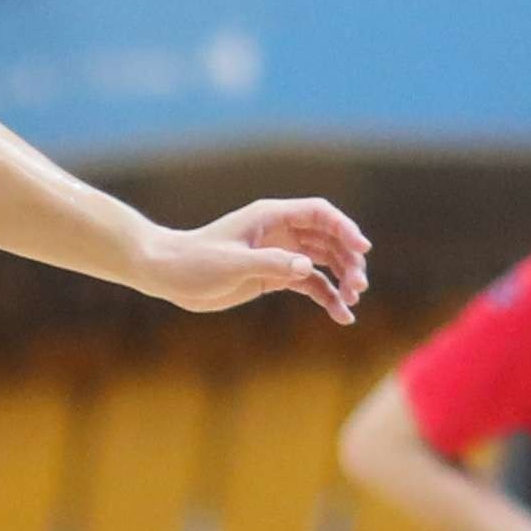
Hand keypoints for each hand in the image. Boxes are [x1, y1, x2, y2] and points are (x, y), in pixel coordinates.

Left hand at [139, 199, 370, 322]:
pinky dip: (327, 297)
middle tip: (359, 286)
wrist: (168, 275)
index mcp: (271, 217)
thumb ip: (270, 263)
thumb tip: (307, 267)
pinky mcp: (274, 276)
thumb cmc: (195, 261)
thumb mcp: (232, 263)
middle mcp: (280, 231)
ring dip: (342, 279)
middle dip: (349, 260)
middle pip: (329, 239)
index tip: (362, 249)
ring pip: (324, 262)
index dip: (345, 228)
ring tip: (353, 300)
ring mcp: (279, 253)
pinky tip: (341, 315)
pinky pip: (309, 284)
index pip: (320, 214)